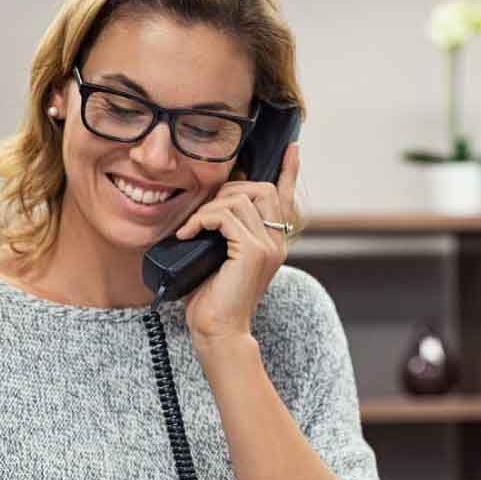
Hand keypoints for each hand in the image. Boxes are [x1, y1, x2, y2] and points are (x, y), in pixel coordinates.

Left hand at [174, 142, 300, 342]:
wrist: (218, 331)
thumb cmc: (214, 298)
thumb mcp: (221, 257)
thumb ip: (228, 232)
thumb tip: (213, 206)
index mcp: (274, 241)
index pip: (286, 197)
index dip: (289, 170)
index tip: (292, 148)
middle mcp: (277, 241)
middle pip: (262, 188)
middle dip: (229, 189)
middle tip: (205, 211)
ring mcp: (268, 246)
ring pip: (241, 199)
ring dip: (210, 207)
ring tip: (193, 227)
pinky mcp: (253, 252)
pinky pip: (225, 216)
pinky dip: (201, 220)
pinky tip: (188, 234)